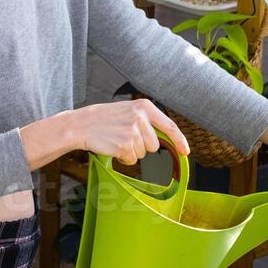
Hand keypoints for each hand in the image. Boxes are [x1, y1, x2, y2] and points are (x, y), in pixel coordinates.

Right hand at [69, 99, 190, 165]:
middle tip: (125, 137)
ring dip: (131, 152)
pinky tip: (112, 147)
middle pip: (154, 145)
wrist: (81, 124)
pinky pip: (131, 160)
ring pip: (143, 154)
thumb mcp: (128, 112)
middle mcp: (141, 117)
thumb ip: (147, 122)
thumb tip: (166, 140)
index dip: (180, 141)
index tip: (186, 152)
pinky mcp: (125, 145)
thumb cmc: (104, 119)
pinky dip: (122, 158)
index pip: (169, 126)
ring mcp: (134, 132)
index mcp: (145, 106)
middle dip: (142, 146)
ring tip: (116, 140)